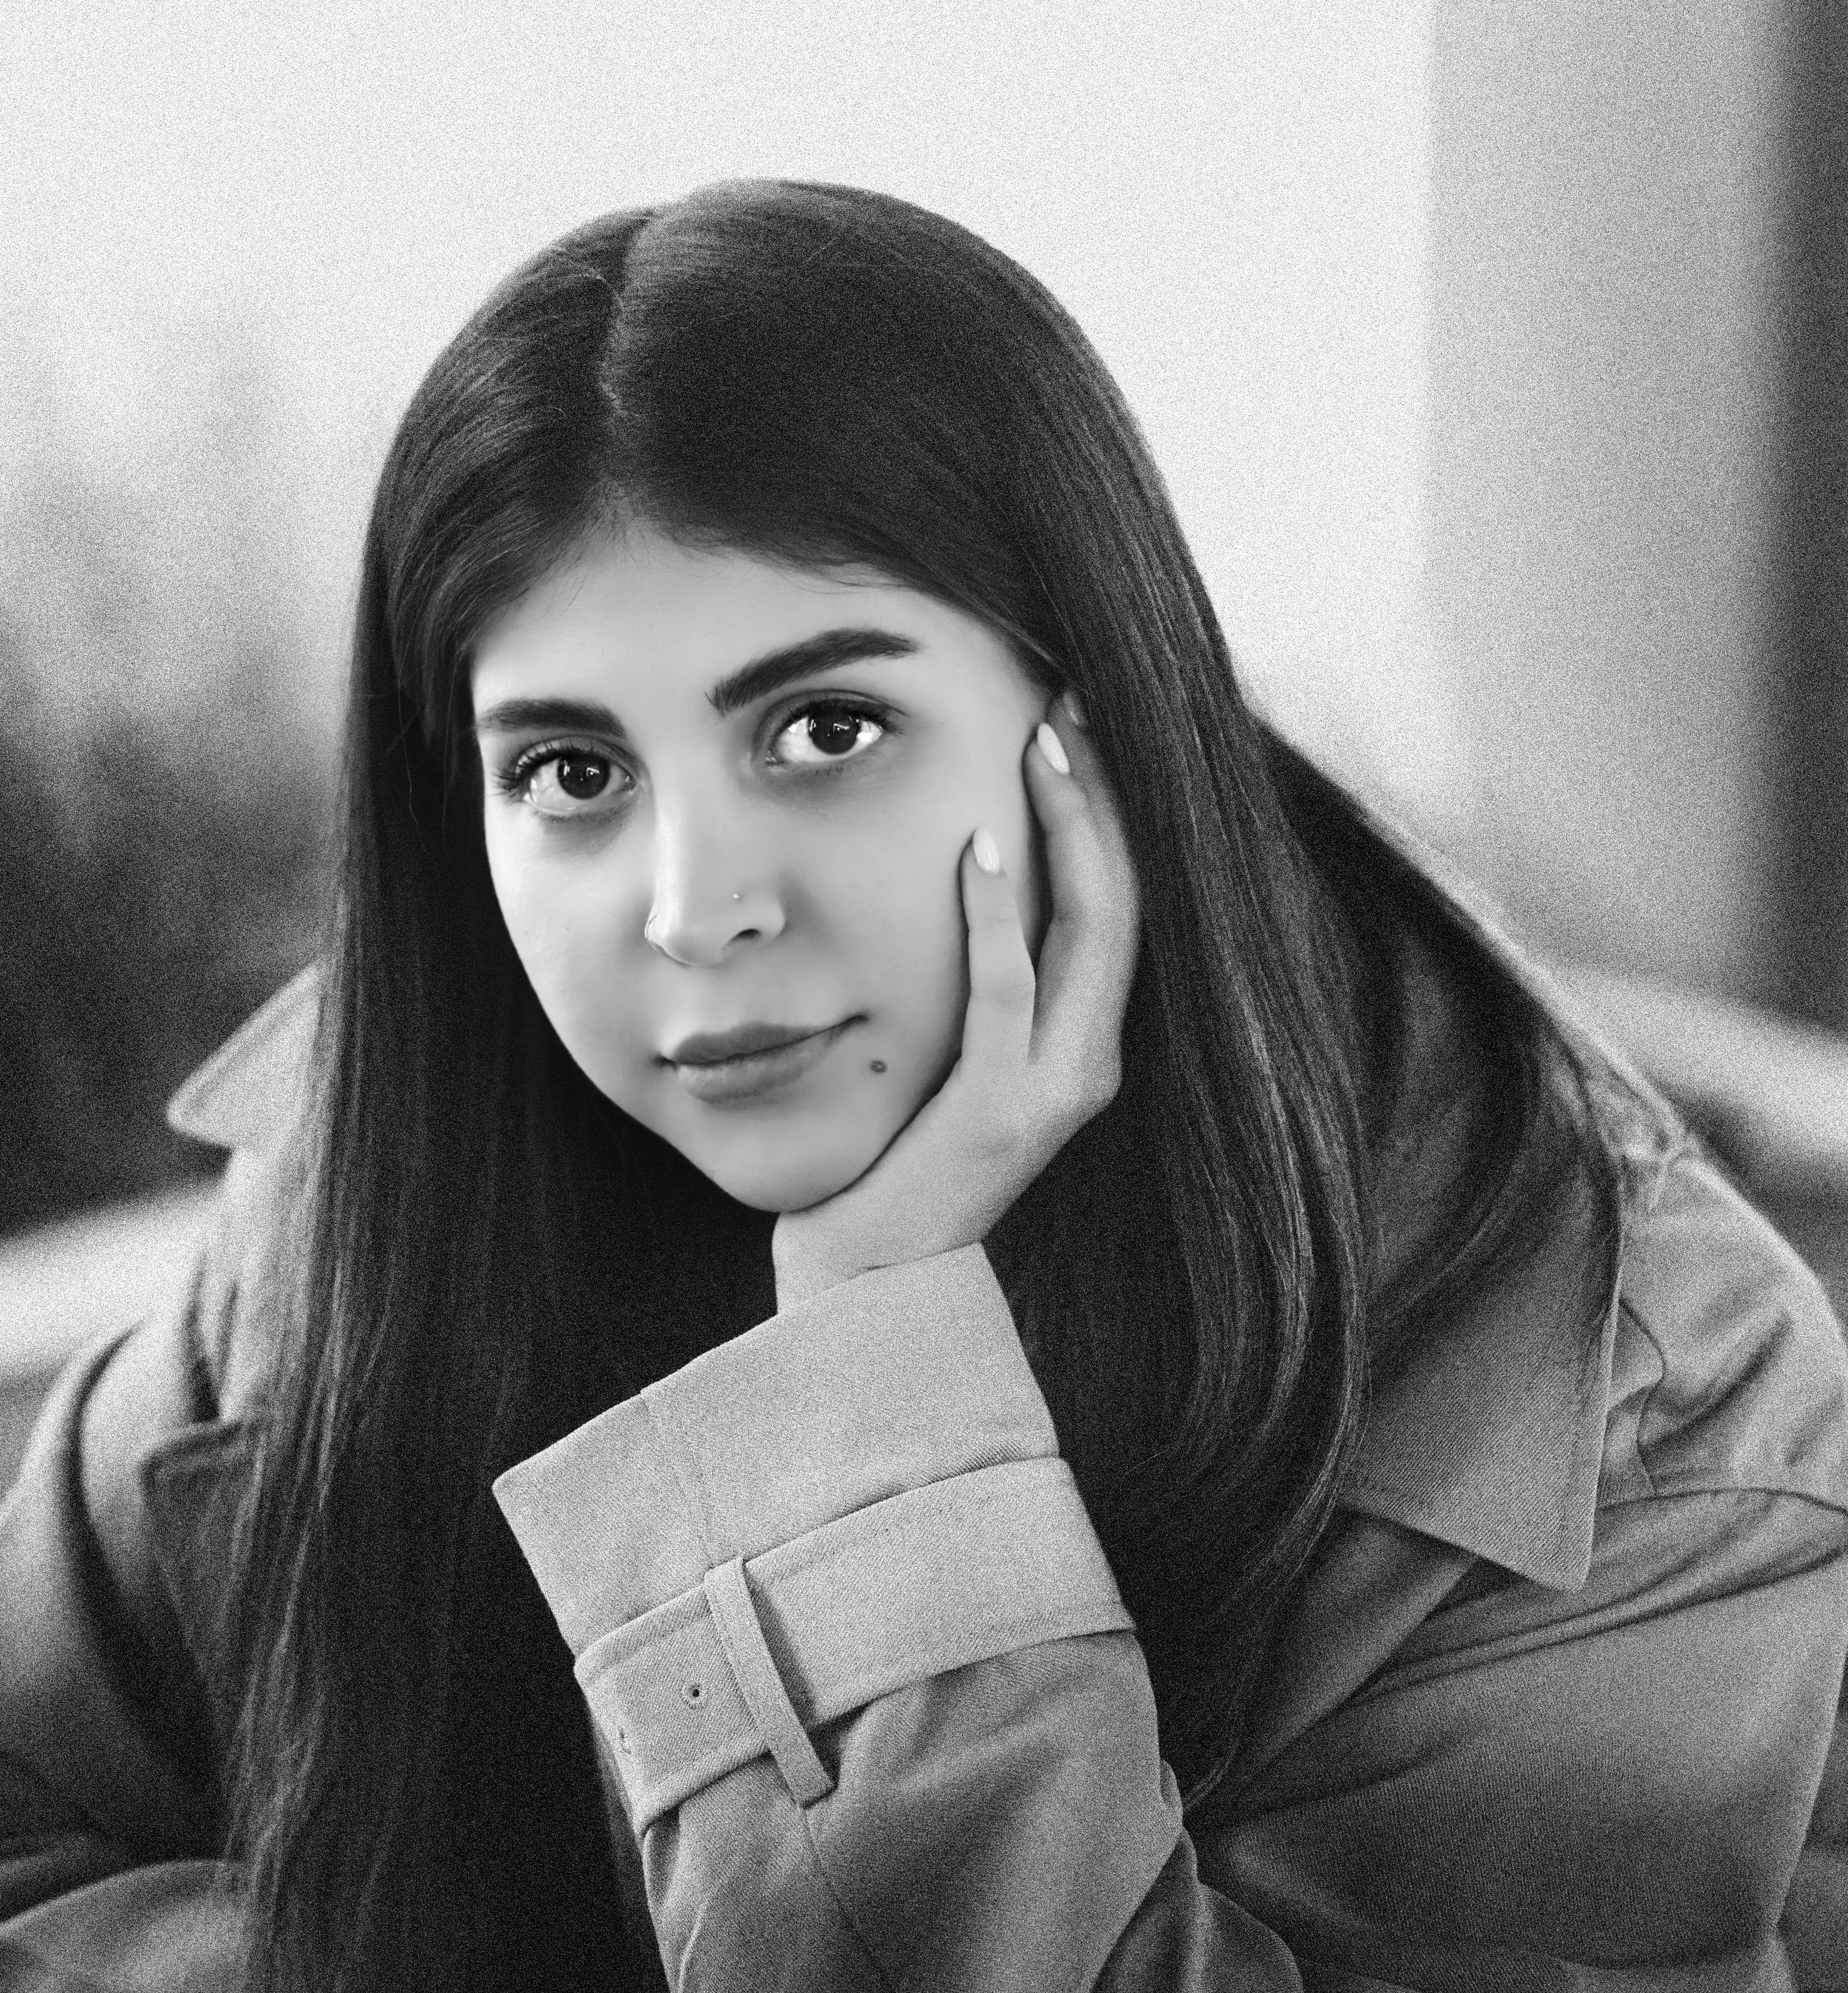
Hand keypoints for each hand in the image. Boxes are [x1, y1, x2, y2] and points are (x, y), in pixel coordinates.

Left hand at [771, 696, 1141, 1307]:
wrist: (867, 1289)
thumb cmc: (893, 1161)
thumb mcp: (949, 1053)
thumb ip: (977, 979)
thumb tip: (962, 864)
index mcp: (1084, 1047)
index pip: (1121, 904)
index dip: (1113, 810)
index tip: (1079, 722)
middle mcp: (1090, 1066)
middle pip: (1125, 901)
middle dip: (1105, 794)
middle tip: (1072, 703)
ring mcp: (1052, 1092)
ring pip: (1089, 933)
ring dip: (1069, 829)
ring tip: (1043, 744)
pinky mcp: (995, 1113)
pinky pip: (1006, 993)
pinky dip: (995, 915)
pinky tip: (976, 848)